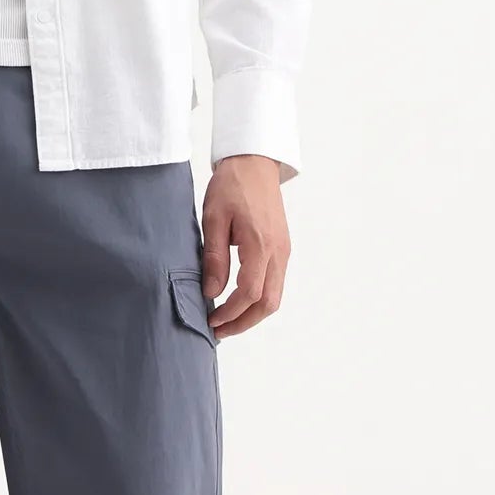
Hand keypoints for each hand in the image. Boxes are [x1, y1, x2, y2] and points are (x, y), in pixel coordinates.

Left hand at [199, 155, 290, 336]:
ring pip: (275, 297)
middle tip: (219, 330)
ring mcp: (283, 251)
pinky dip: (259, 300)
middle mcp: (278, 252)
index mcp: (260, 244)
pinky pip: (275, 283)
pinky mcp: (282, 248)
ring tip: (227, 320)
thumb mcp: (213, 219)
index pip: (249, 293)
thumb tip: (212, 292)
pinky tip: (239, 301)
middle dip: (244, 322)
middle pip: (268, 303)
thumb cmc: (231, 186)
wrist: (254, 163)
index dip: (230, 312)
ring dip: (252, 314)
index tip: (211, 320)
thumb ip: (214, 258)